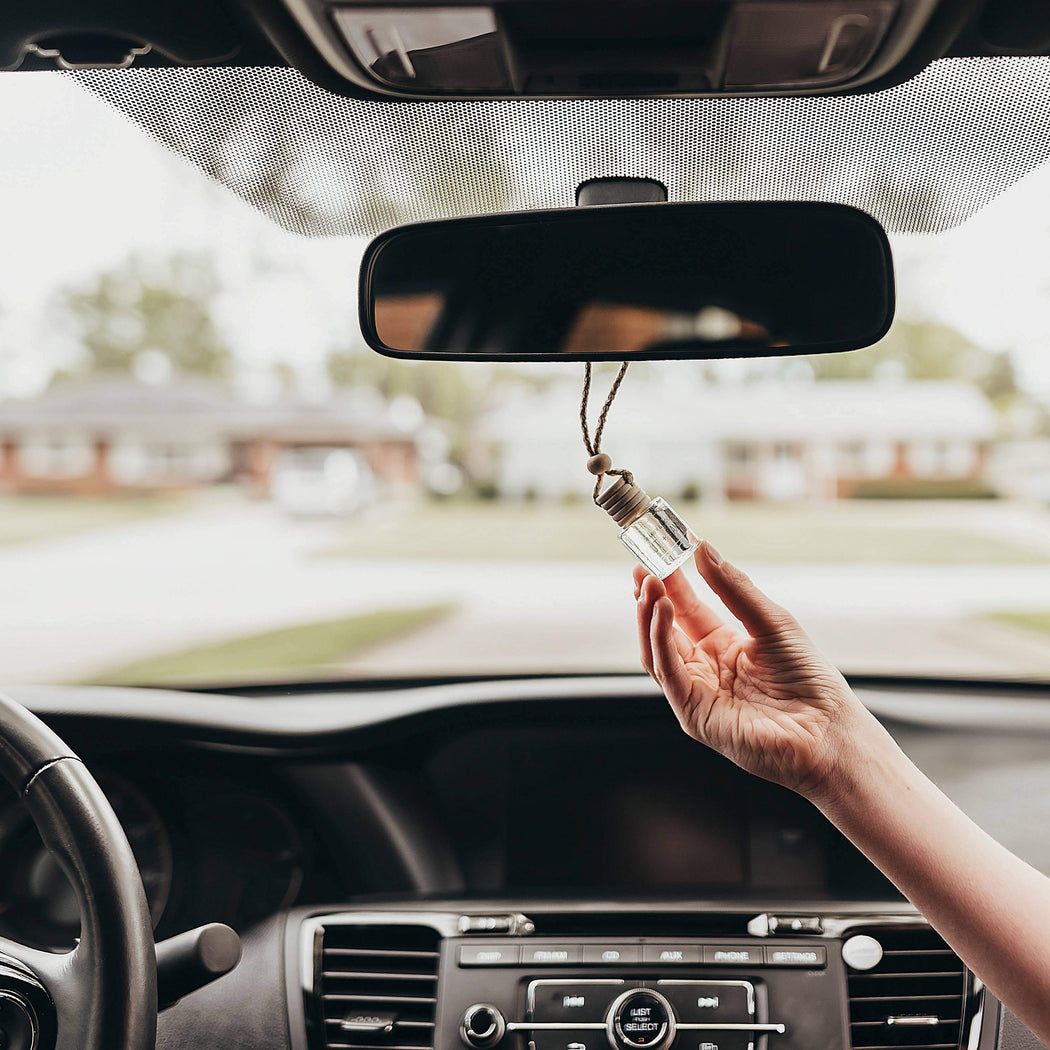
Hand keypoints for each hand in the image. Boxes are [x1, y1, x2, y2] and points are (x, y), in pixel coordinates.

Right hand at [634, 541, 871, 801]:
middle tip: (641, 568)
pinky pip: (668, 674)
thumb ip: (733, 587)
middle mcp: (705, 668)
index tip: (656, 552)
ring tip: (649, 585)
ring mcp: (697, 692)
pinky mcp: (694, 714)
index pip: (685, 608)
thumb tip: (702, 548)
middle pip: (663, 628)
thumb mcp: (771, 621)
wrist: (828, 731)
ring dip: (648, 617)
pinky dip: (660, 641)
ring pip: (657, 651)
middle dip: (649, 598)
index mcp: (723, 645)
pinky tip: (662, 612)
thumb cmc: (810, 679)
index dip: (669, 582)